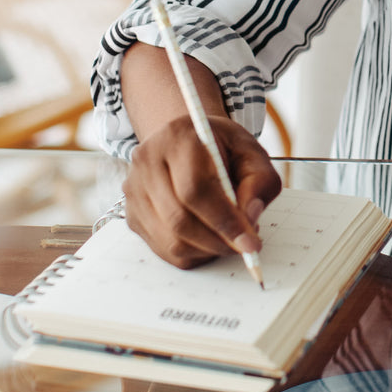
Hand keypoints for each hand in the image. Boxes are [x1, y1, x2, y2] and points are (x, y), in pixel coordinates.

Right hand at [122, 114, 282, 268]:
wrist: (186, 141)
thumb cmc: (221, 148)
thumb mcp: (250, 152)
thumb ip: (259, 181)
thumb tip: (250, 217)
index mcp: (177, 138)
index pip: (195, 189)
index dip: (224, 221)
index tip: (250, 242)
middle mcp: (147, 162)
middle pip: (178, 219)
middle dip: (217, 241)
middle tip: (244, 245)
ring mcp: (134, 190)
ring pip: (170, 239)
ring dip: (206, 249)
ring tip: (228, 238)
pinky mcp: (132, 213)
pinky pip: (163, 249)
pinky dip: (192, 253)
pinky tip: (208, 239)